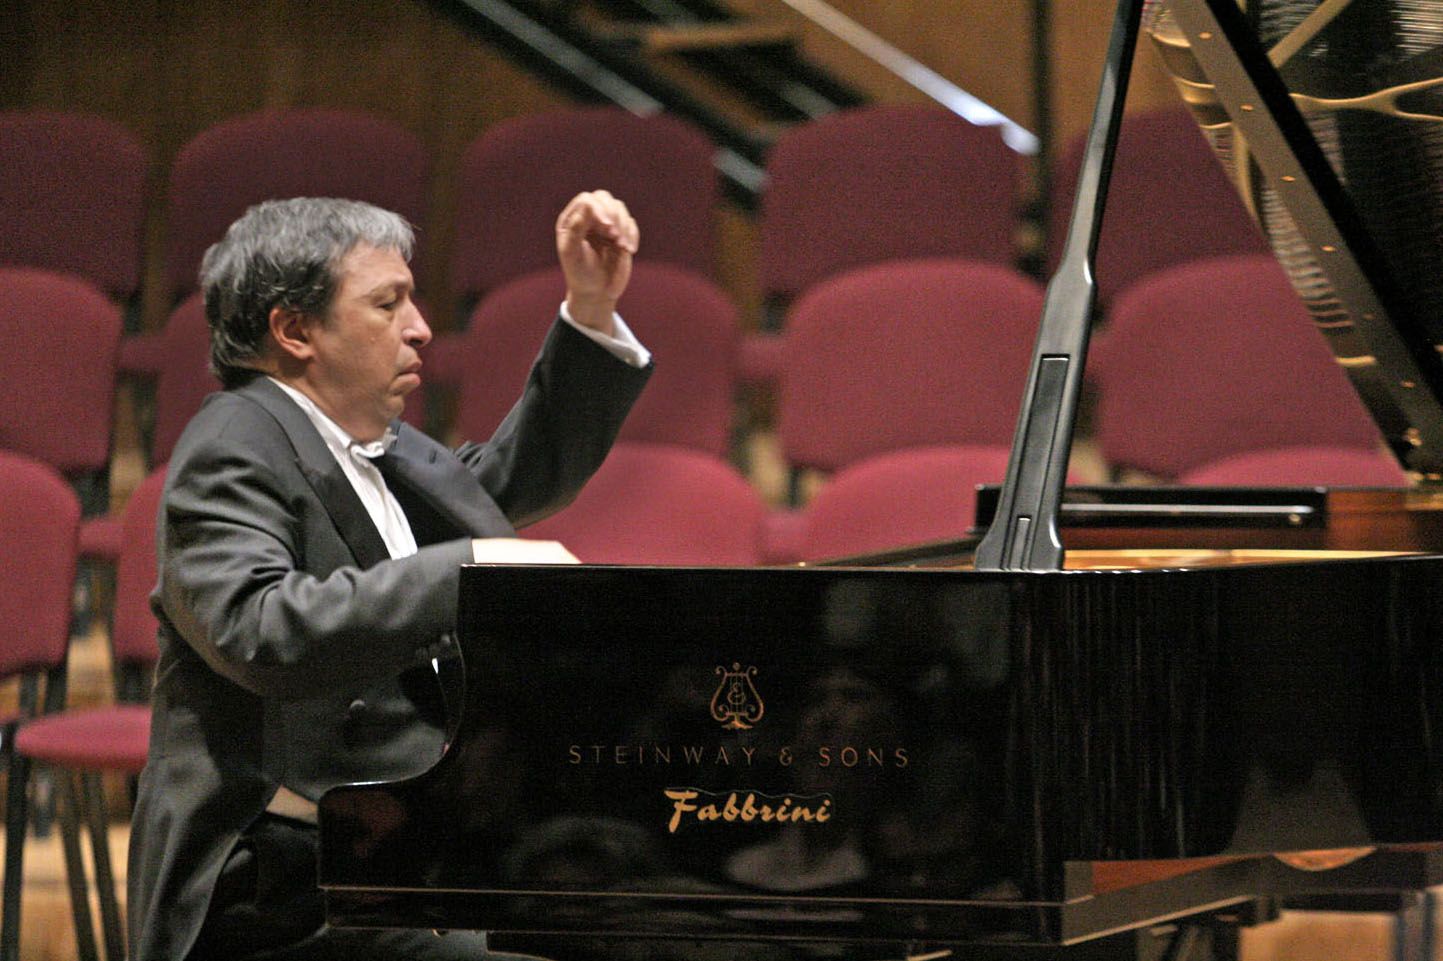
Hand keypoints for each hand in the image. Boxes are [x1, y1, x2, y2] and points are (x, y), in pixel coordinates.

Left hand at [556, 190, 638, 335]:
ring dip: (624, 226)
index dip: (598, 209)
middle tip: (615, 236)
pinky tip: (629, 250)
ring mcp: (605, 224)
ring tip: (622, 247)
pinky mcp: (621, 233)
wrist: (597, 293)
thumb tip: (587, 206)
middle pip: (603, 198)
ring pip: (619, 208)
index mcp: (572, 221)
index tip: (608, 227)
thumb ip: (576, 230)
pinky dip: (632, 235)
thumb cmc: (580, 275)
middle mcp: (588, 218)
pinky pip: (630, 223)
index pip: (587, 201)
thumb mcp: (573, 255)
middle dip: (613, 215)